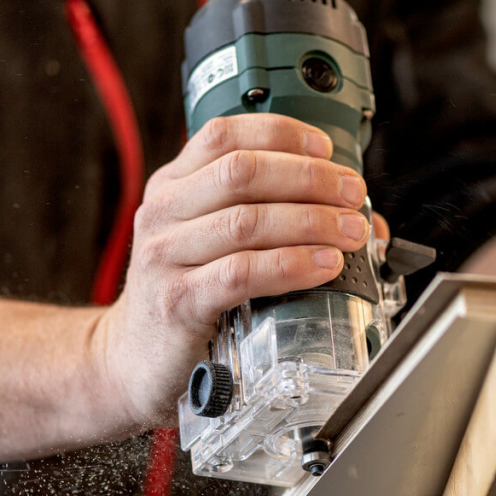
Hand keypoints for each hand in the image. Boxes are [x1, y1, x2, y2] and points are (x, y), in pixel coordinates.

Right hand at [92, 113, 370, 428]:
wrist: (136, 361)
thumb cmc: (186, 296)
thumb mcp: (214, 243)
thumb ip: (273, 217)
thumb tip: (360, 216)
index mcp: (173, 186)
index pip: (224, 135)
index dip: (281, 134)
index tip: (326, 148)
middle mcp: (164, 213)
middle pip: (242, 172)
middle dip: (309, 178)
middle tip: (352, 194)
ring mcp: (166, 257)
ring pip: (247, 221)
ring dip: (311, 221)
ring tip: (351, 232)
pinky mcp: (179, 302)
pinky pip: (243, 274)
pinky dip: (292, 266)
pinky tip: (324, 266)